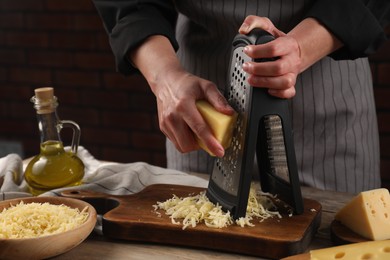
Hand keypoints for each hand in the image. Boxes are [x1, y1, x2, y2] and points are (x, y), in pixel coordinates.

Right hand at [131, 36, 233, 156]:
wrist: (166, 81)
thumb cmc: (187, 84)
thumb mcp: (206, 86)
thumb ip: (218, 99)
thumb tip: (229, 113)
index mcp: (183, 105)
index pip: (198, 129)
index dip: (210, 143)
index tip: (219, 151)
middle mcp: (172, 116)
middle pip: (188, 143)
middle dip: (201, 145)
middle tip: (209, 137)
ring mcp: (165, 123)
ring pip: (181, 146)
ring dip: (193, 144)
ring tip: (198, 132)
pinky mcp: (163, 127)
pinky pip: (176, 142)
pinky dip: (185, 140)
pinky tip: (189, 129)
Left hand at [238, 16, 301, 98]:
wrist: (292, 51)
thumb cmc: (277, 40)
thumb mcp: (267, 26)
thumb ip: (254, 22)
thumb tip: (243, 30)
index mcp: (288, 45)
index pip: (274, 48)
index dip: (258, 51)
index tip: (246, 51)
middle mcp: (292, 60)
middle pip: (278, 68)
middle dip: (259, 69)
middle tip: (246, 67)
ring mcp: (292, 73)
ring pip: (285, 82)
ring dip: (265, 82)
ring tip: (251, 80)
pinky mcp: (291, 84)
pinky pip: (289, 92)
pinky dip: (278, 93)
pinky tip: (267, 89)